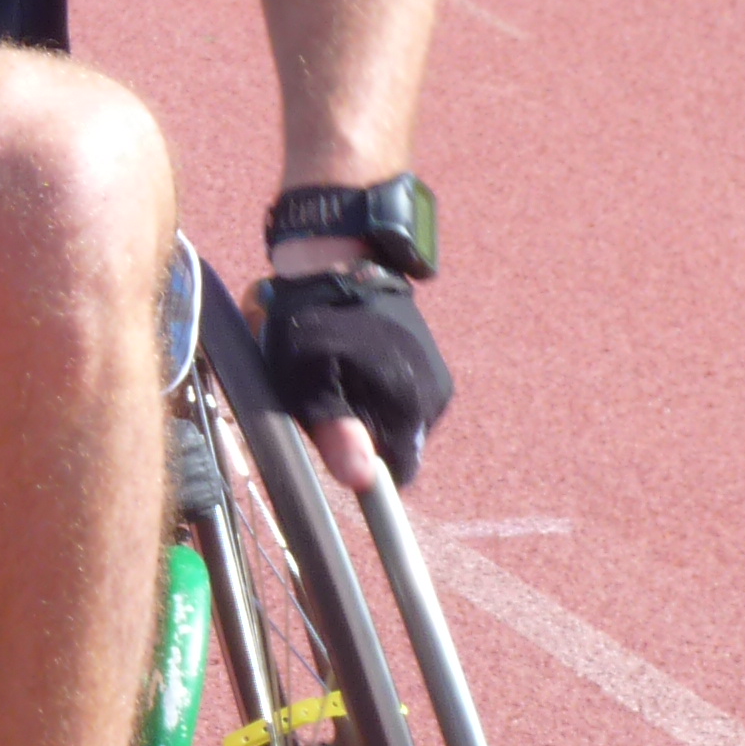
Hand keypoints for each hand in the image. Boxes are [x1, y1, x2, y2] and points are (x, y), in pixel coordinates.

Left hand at [253, 267, 452, 491]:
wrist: (340, 265)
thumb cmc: (312, 324)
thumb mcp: (306, 379)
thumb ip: (334, 431)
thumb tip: (362, 480)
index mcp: (409, 406)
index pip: (399, 474)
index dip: (365, 468)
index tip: (339, 441)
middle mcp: (435, 397)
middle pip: (397, 448)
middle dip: (363, 433)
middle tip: (331, 396)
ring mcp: (438, 381)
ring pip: (400, 425)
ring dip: (370, 411)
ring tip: (342, 374)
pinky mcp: (433, 367)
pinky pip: (406, 401)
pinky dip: (381, 392)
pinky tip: (359, 365)